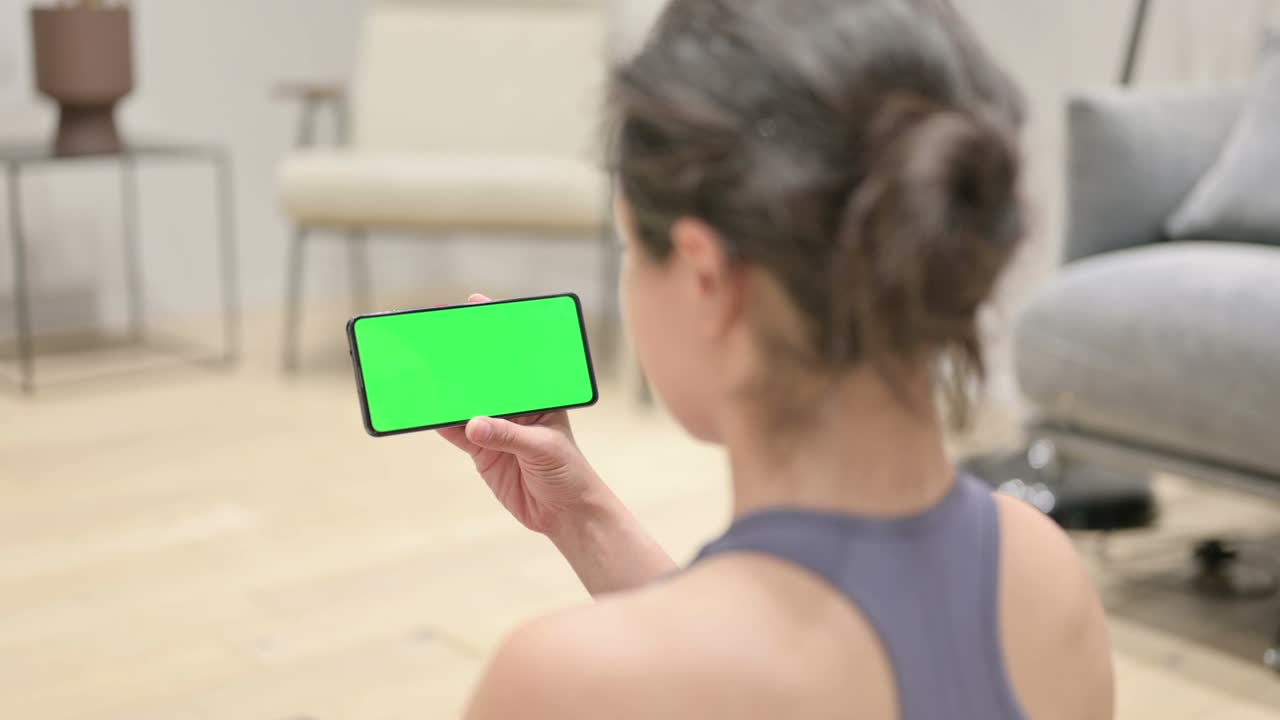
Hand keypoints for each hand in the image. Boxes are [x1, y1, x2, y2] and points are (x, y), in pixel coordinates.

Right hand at [438, 294, 610, 535]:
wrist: (565, 513)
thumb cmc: (569, 472)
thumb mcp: (544, 448)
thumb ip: (508, 435)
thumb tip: (473, 425)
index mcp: (538, 394)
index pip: (514, 358)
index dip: (494, 332)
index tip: (474, 305)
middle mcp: (514, 406)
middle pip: (482, 376)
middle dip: (459, 358)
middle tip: (431, 337)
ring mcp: (495, 426)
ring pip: (463, 401)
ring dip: (441, 389)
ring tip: (417, 370)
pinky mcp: (481, 450)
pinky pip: (454, 431)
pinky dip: (436, 421)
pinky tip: (418, 408)